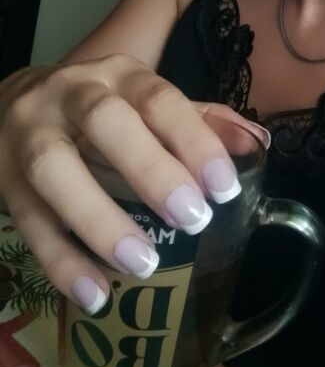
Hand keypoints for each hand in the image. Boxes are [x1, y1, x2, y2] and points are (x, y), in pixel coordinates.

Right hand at [0, 55, 266, 313]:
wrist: (7, 105)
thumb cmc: (96, 108)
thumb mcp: (145, 102)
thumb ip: (200, 120)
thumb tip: (257, 143)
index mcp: (120, 74)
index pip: (159, 98)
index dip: (195, 140)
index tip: (226, 187)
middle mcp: (72, 94)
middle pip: (106, 122)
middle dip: (151, 169)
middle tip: (193, 218)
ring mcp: (29, 132)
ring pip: (54, 169)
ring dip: (100, 219)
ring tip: (144, 263)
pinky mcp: (1, 176)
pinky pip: (28, 220)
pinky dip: (61, 260)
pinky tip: (95, 292)